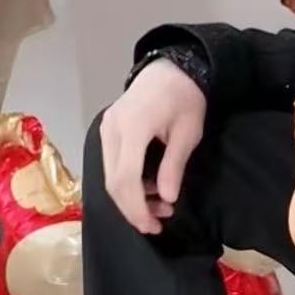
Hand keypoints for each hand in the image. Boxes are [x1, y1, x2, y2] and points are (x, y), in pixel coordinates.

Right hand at [100, 60, 206, 234]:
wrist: (171, 68)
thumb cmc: (185, 98)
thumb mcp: (188, 133)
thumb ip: (173, 166)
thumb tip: (167, 198)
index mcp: (133, 128)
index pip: (126, 179)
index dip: (137, 208)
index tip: (152, 226)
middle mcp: (112, 129)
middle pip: (113, 182)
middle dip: (133, 208)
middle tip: (157, 224)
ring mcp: (106, 128)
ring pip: (109, 175)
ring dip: (130, 197)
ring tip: (160, 205)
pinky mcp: (107, 129)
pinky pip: (111, 164)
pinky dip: (127, 182)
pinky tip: (149, 187)